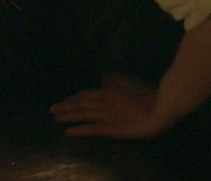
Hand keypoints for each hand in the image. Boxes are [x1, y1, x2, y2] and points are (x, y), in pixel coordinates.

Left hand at [49, 74, 170, 138]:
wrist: (158, 109)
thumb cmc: (147, 96)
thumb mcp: (130, 82)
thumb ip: (116, 80)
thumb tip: (103, 77)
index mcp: (107, 91)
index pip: (84, 95)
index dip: (73, 99)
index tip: (64, 102)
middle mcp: (103, 102)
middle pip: (79, 104)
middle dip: (65, 106)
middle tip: (52, 110)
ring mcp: (106, 115)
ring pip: (82, 115)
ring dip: (67, 116)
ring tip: (55, 118)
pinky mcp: (110, 128)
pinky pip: (90, 128)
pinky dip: (78, 129)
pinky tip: (67, 131)